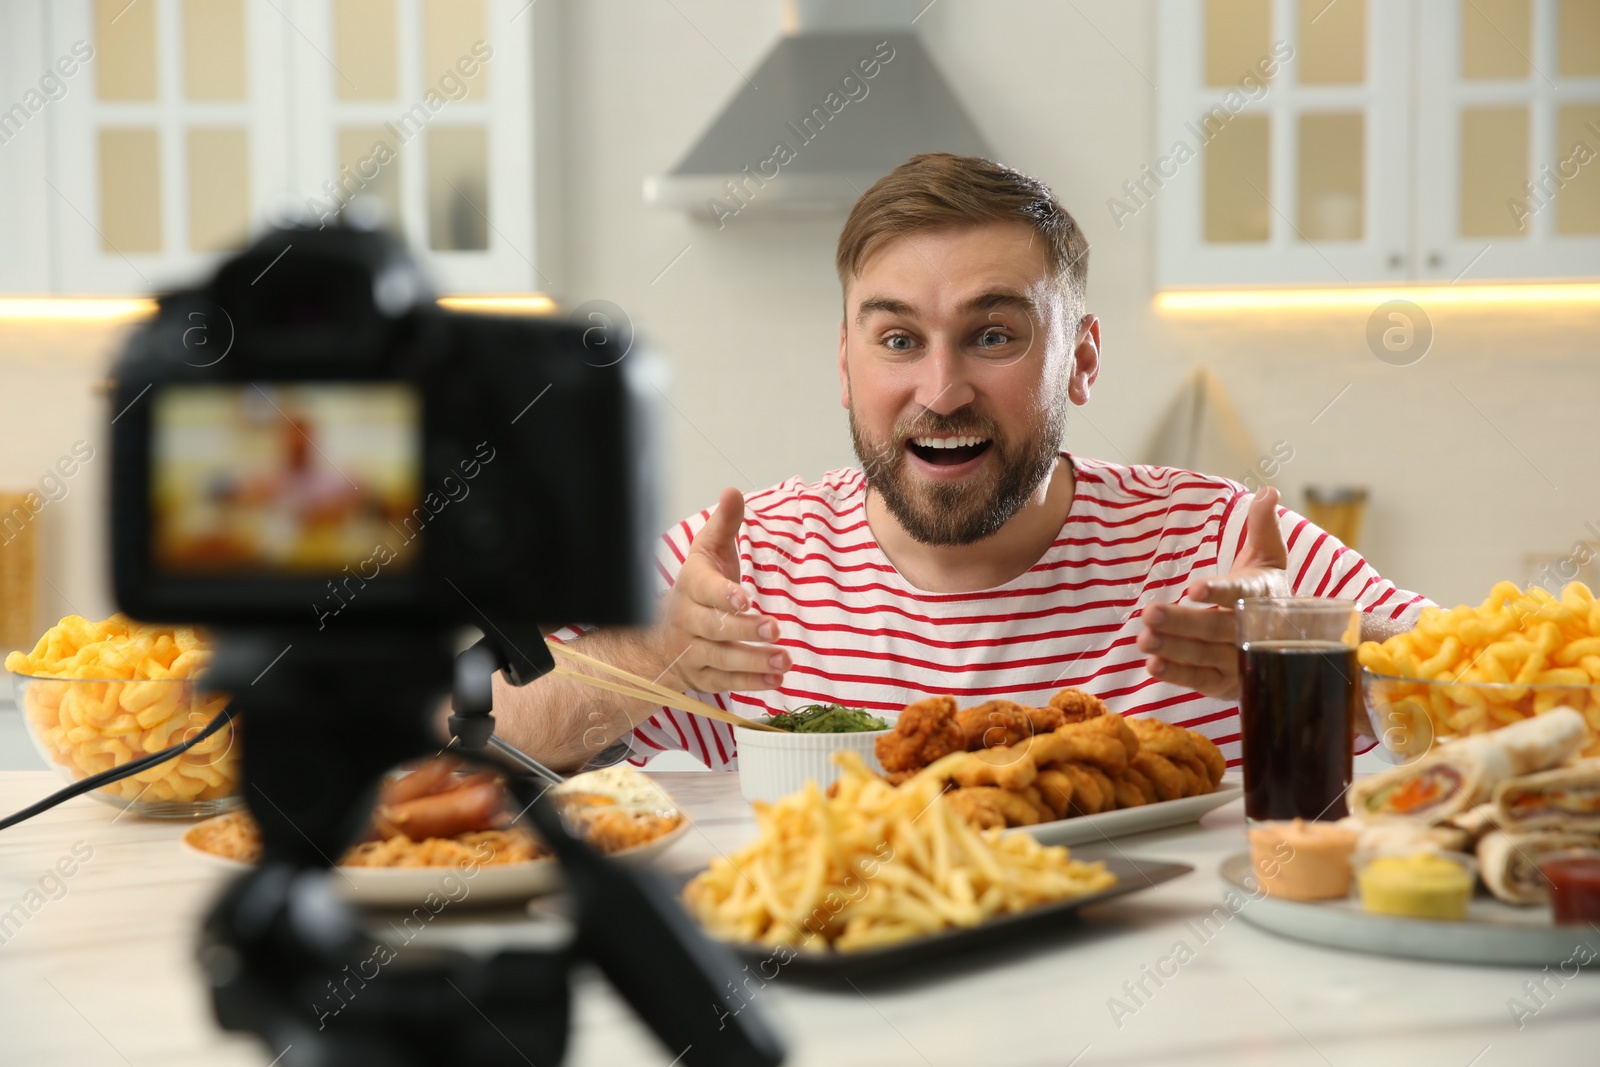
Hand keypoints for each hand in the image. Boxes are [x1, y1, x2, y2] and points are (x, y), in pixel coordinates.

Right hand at [653, 487, 789, 693]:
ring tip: (785, 661)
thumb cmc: (697, 587)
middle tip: (775, 630)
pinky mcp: (702, 676)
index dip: (724, 595)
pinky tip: (777, 680)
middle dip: (744, 631)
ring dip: (754, 662)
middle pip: (714, 628)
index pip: (705, 591)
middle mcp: (688, 621)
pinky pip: (725, 683)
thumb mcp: (707, 551)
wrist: (660, 633)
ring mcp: (693, 651)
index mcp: (691, 587)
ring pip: (721, 659)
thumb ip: (725, 524)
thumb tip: (733, 491)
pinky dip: (751, 683)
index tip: (745, 599)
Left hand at [1136, 487, 1289, 698]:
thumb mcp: (1268, 558)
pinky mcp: (1229, 684)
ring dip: (1173, 647)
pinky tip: (1152, 663)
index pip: (1242, 595)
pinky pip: (1201, 680)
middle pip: (1217, 629)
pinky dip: (1177, 674)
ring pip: (1205, 656)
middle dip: (1182, 622)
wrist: (1283, 641)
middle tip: (1149, 612)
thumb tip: (1267, 491)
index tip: (1194, 588)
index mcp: (1265, 597)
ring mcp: (1242, 661)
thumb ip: (1262, 527)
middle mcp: (1257, 633)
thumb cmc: (1266, 593)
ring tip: (1142, 637)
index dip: (1219, 592)